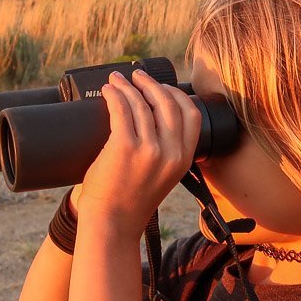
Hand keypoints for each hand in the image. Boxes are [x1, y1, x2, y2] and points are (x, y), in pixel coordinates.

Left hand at [78, 69, 201, 237]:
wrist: (113, 223)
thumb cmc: (131, 200)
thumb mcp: (164, 176)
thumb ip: (167, 151)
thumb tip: (153, 116)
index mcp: (184, 159)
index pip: (191, 114)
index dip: (176, 94)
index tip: (161, 87)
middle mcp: (171, 153)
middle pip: (167, 103)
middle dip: (151, 84)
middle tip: (136, 77)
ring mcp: (149, 150)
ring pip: (141, 104)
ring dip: (128, 87)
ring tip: (117, 81)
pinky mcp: (124, 147)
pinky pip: (122, 110)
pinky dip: (115, 95)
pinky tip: (109, 90)